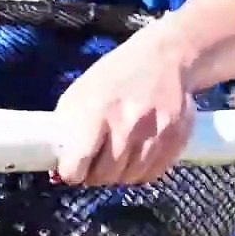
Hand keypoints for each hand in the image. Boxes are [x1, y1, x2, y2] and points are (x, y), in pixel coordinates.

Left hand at [53, 16, 197, 185]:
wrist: (166, 57)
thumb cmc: (115, 76)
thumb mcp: (80, 92)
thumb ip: (66, 127)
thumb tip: (58, 165)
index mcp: (96, 110)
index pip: (78, 162)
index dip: (71, 172)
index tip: (72, 169)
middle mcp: (127, 125)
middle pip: (104, 175)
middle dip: (95, 174)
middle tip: (94, 163)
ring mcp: (155, 133)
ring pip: (129, 178)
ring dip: (118, 174)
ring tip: (115, 157)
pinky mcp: (176, 139)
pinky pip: (152, 174)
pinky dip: (141, 172)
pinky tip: (135, 156)